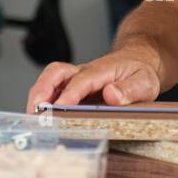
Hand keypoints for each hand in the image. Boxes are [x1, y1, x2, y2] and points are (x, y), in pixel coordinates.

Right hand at [25, 46, 162, 113]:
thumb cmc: (140, 73)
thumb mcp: (145, 82)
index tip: (61, 106)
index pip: (83, 79)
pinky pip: (51, 88)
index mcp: (103, 70)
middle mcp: (84, 71)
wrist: (138, 60)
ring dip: (38, 95)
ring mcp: (75, 77)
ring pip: (50, 78)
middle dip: (43, 89)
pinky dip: (41, 100)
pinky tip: (38, 116)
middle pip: (57, 72)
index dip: (71, 93)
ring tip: (32, 116)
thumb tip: (112, 95)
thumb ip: (130, 90)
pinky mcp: (71, 86)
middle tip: (36, 109)